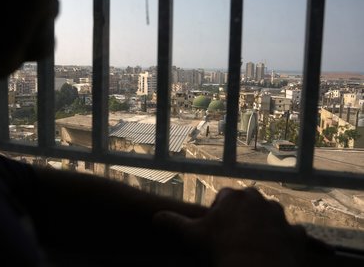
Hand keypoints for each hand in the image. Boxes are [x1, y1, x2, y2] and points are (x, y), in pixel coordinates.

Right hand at [153, 187, 314, 266]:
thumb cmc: (222, 248)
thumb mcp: (193, 235)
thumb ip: (173, 223)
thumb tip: (154, 217)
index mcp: (234, 197)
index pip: (225, 198)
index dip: (219, 213)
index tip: (216, 229)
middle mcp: (259, 200)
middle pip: (249, 204)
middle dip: (242, 216)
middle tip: (234, 237)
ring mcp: (280, 216)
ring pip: (270, 216)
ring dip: (264, 226)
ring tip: (254, 246)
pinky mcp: (296, 232)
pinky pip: (290, 233)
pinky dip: (283, 241)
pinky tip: (274, 253)